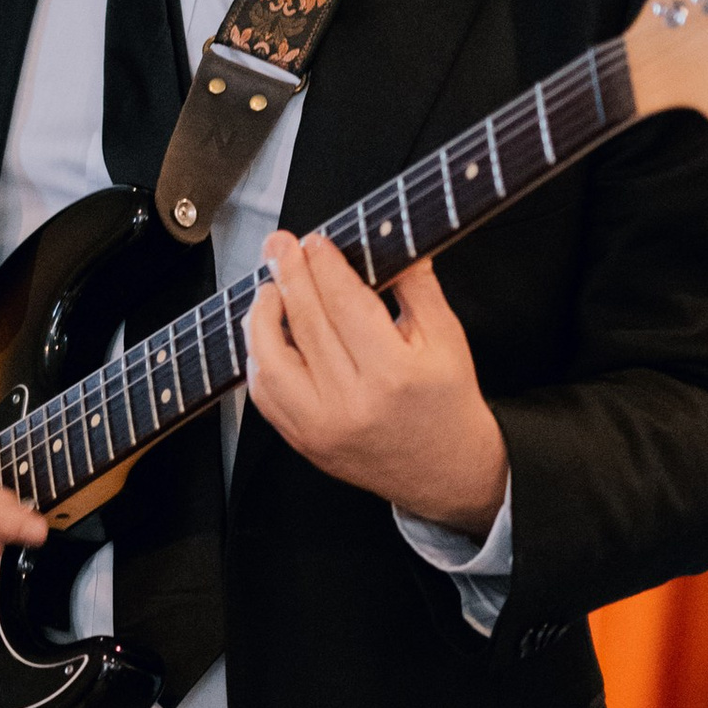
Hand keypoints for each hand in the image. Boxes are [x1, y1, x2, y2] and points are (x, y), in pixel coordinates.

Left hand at [244, 235, 507, 535]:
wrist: (446, 471)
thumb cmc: (447, 402)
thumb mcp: (448, 339)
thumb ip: (417, 286)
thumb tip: (388, 236)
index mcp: (394, 375)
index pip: (346, 306)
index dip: (325, 268)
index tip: (314, 242)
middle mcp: (353, 404)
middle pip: (307, 326)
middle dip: (290, 276)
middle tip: (280, 245)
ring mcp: (322, 428)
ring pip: (272, 363)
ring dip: (262, 319)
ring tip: (269, 289)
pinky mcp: (304, 442)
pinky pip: (266, 396)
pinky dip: (260, 360)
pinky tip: (267, 334)